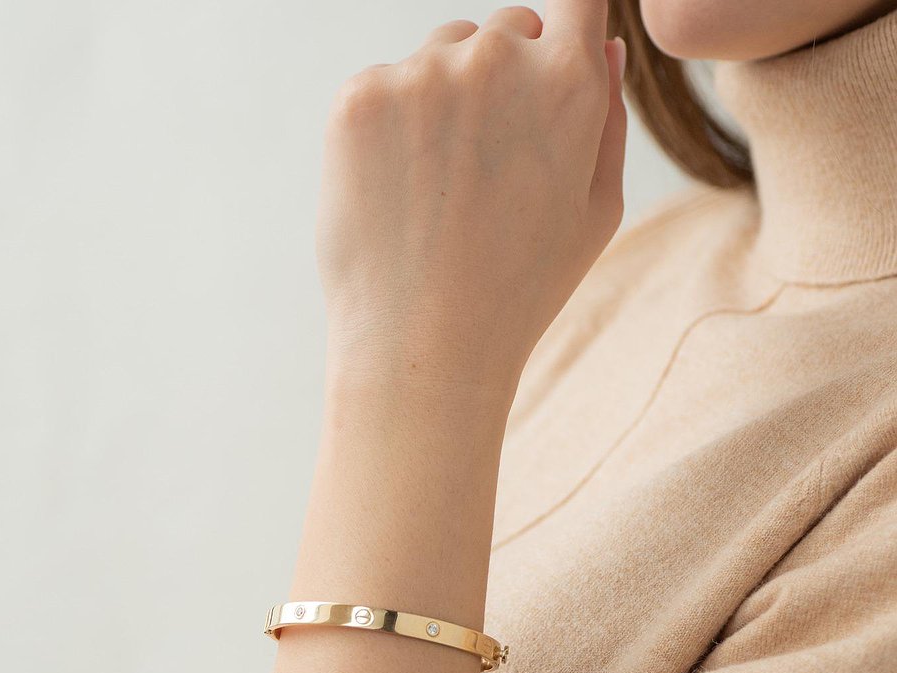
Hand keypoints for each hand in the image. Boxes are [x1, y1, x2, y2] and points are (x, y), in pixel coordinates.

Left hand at [315, 2, 626, 400]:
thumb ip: (607, 118)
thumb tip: (605, 49)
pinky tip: (399, 192)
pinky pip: (384, 88)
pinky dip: (390, 127)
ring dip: (443, 100)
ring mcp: (419, 74)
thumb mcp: (595, 214)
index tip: (546, 63)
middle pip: (504, 31)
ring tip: (441, 191)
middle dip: (503, 79)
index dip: (562, 31)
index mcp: (567, 81)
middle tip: (487, 168)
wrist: (424, 346)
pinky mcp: (358, 99)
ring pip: (439, 57)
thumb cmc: (519, 291)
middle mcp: (495, 59)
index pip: (574, 1)